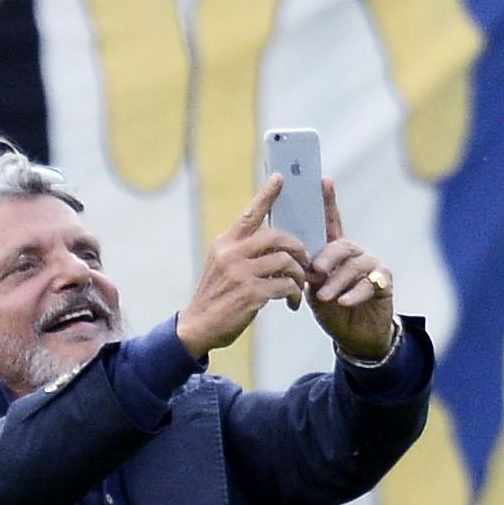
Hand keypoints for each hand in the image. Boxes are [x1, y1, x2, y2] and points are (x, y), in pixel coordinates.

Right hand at [175, 175, 311, 357]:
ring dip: (298, 274)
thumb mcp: (223, 267)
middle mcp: (231, 253)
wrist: (199, 327)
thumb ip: (242, 252)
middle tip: (304, 260)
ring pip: (285, 261)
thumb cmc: (216, 298)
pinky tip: (292, 302)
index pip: (249, 214)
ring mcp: (240, 272)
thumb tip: (275, 245)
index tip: (281, 178)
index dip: (266, 195)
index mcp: (225, 244)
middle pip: (276, 237)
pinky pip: (284, 286)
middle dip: (297, 247)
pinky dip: (294, 294)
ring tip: (298, 286)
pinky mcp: (250, 293)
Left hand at [306, 178, 398, 361]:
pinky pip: (369, 283)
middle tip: (315, 272)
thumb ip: (308, 275)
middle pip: (341, 245)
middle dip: (327, 258)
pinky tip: (344, 302)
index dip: (328, 201)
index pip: (331, 223)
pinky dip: (354, 294)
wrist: (355, 335)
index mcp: (336, 251)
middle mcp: (355, 253)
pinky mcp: (384, 282)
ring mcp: (371, 266)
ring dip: (337, 282)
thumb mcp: (314, 291)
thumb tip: (297, 263)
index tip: (323, 180)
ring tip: (325, 297)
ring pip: (354, 266)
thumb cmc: (332, 310)